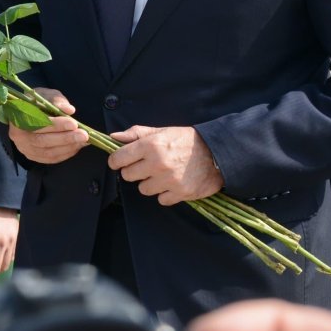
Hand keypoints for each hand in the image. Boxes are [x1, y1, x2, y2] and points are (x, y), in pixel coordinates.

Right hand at [7, 87, 88, 164]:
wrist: (27, 113)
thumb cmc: (37, 103)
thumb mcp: (45, 95)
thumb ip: (56, 100)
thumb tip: (69, 109)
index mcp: (18, 117)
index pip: (37, 123)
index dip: (56, 125)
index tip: (73, 123)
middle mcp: (18, 136)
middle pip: (42, 141)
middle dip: (65, 138)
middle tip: (83, 135)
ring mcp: (25, 149)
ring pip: (48, 152)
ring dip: (68, 147)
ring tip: (83, 140)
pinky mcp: (34, 156)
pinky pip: (51, 159)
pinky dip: (66, 153)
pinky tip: (77, 146)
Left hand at [106, 125, 222, 204]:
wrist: (217, 153)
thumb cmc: (186, 140)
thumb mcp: (161, 131)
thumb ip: (136, 134)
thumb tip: (113, 137)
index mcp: (150, 145)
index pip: (118, 158)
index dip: (116, 161)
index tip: (119, 162)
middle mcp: (157, 164)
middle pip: (128, 175)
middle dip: (133, 171)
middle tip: (145, 167)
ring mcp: (169, 180)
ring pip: (143, 189)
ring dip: (149, 183)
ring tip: (161, 175)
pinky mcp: (181, 193)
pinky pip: (161, 199)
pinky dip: (165, 194)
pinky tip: (172, 184)